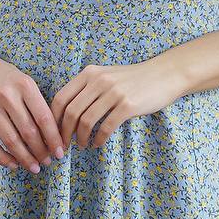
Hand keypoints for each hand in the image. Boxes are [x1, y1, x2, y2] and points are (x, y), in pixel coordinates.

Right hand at [0, 44, 65, 172]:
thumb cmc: (2, 76)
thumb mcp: (23, 81)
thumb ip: (36, 103)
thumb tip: (52, 135)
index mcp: (25, 85)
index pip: (44, 118)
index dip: (54, 139)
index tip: (60, 152)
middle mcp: (7, 95)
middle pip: (29, 132)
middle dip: (41, 151)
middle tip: (48, 162)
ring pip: (11, 141)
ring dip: (25, 158)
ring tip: (34, 167)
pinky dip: (2, 158)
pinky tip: (12, 164)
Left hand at [50, 56, 188, 150]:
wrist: (164, 74)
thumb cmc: (133, 79)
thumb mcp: (107, 75)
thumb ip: (87, 89)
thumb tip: (65, 114)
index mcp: (90, 73)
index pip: (61, 98)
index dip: (54, 119)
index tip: (54, 133)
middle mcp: (99, 80)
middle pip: (71, 112)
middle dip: (64, 133)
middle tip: (65, 146)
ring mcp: (114, 92)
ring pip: (85, 121)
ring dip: (80, 138)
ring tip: (83, 145)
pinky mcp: (127, 105)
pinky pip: (105, 127)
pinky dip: (98, 139)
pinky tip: (98, 143)